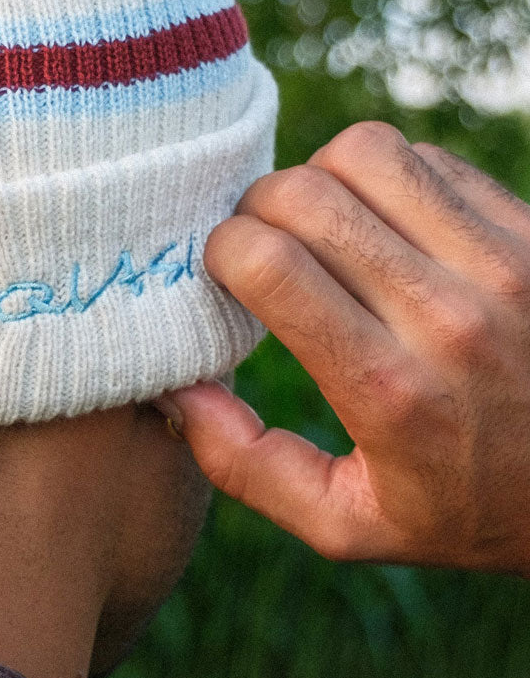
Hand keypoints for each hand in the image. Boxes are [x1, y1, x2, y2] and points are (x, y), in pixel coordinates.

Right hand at [152, 120, 529, 574]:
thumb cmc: (472, 510)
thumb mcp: (350, 525)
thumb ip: (247, 467)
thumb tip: (179, 390)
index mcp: (389, 391)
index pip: (267, 262)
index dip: (220, 252)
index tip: (224, 276)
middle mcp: (448, 316)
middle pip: (304, 195)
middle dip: (256, 209)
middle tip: (261, 246)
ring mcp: (503, 262)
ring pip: (365, 152)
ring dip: (320, 177)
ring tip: (321, 225)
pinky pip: (429, 158)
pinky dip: (385, 176)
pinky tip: (383, 224)